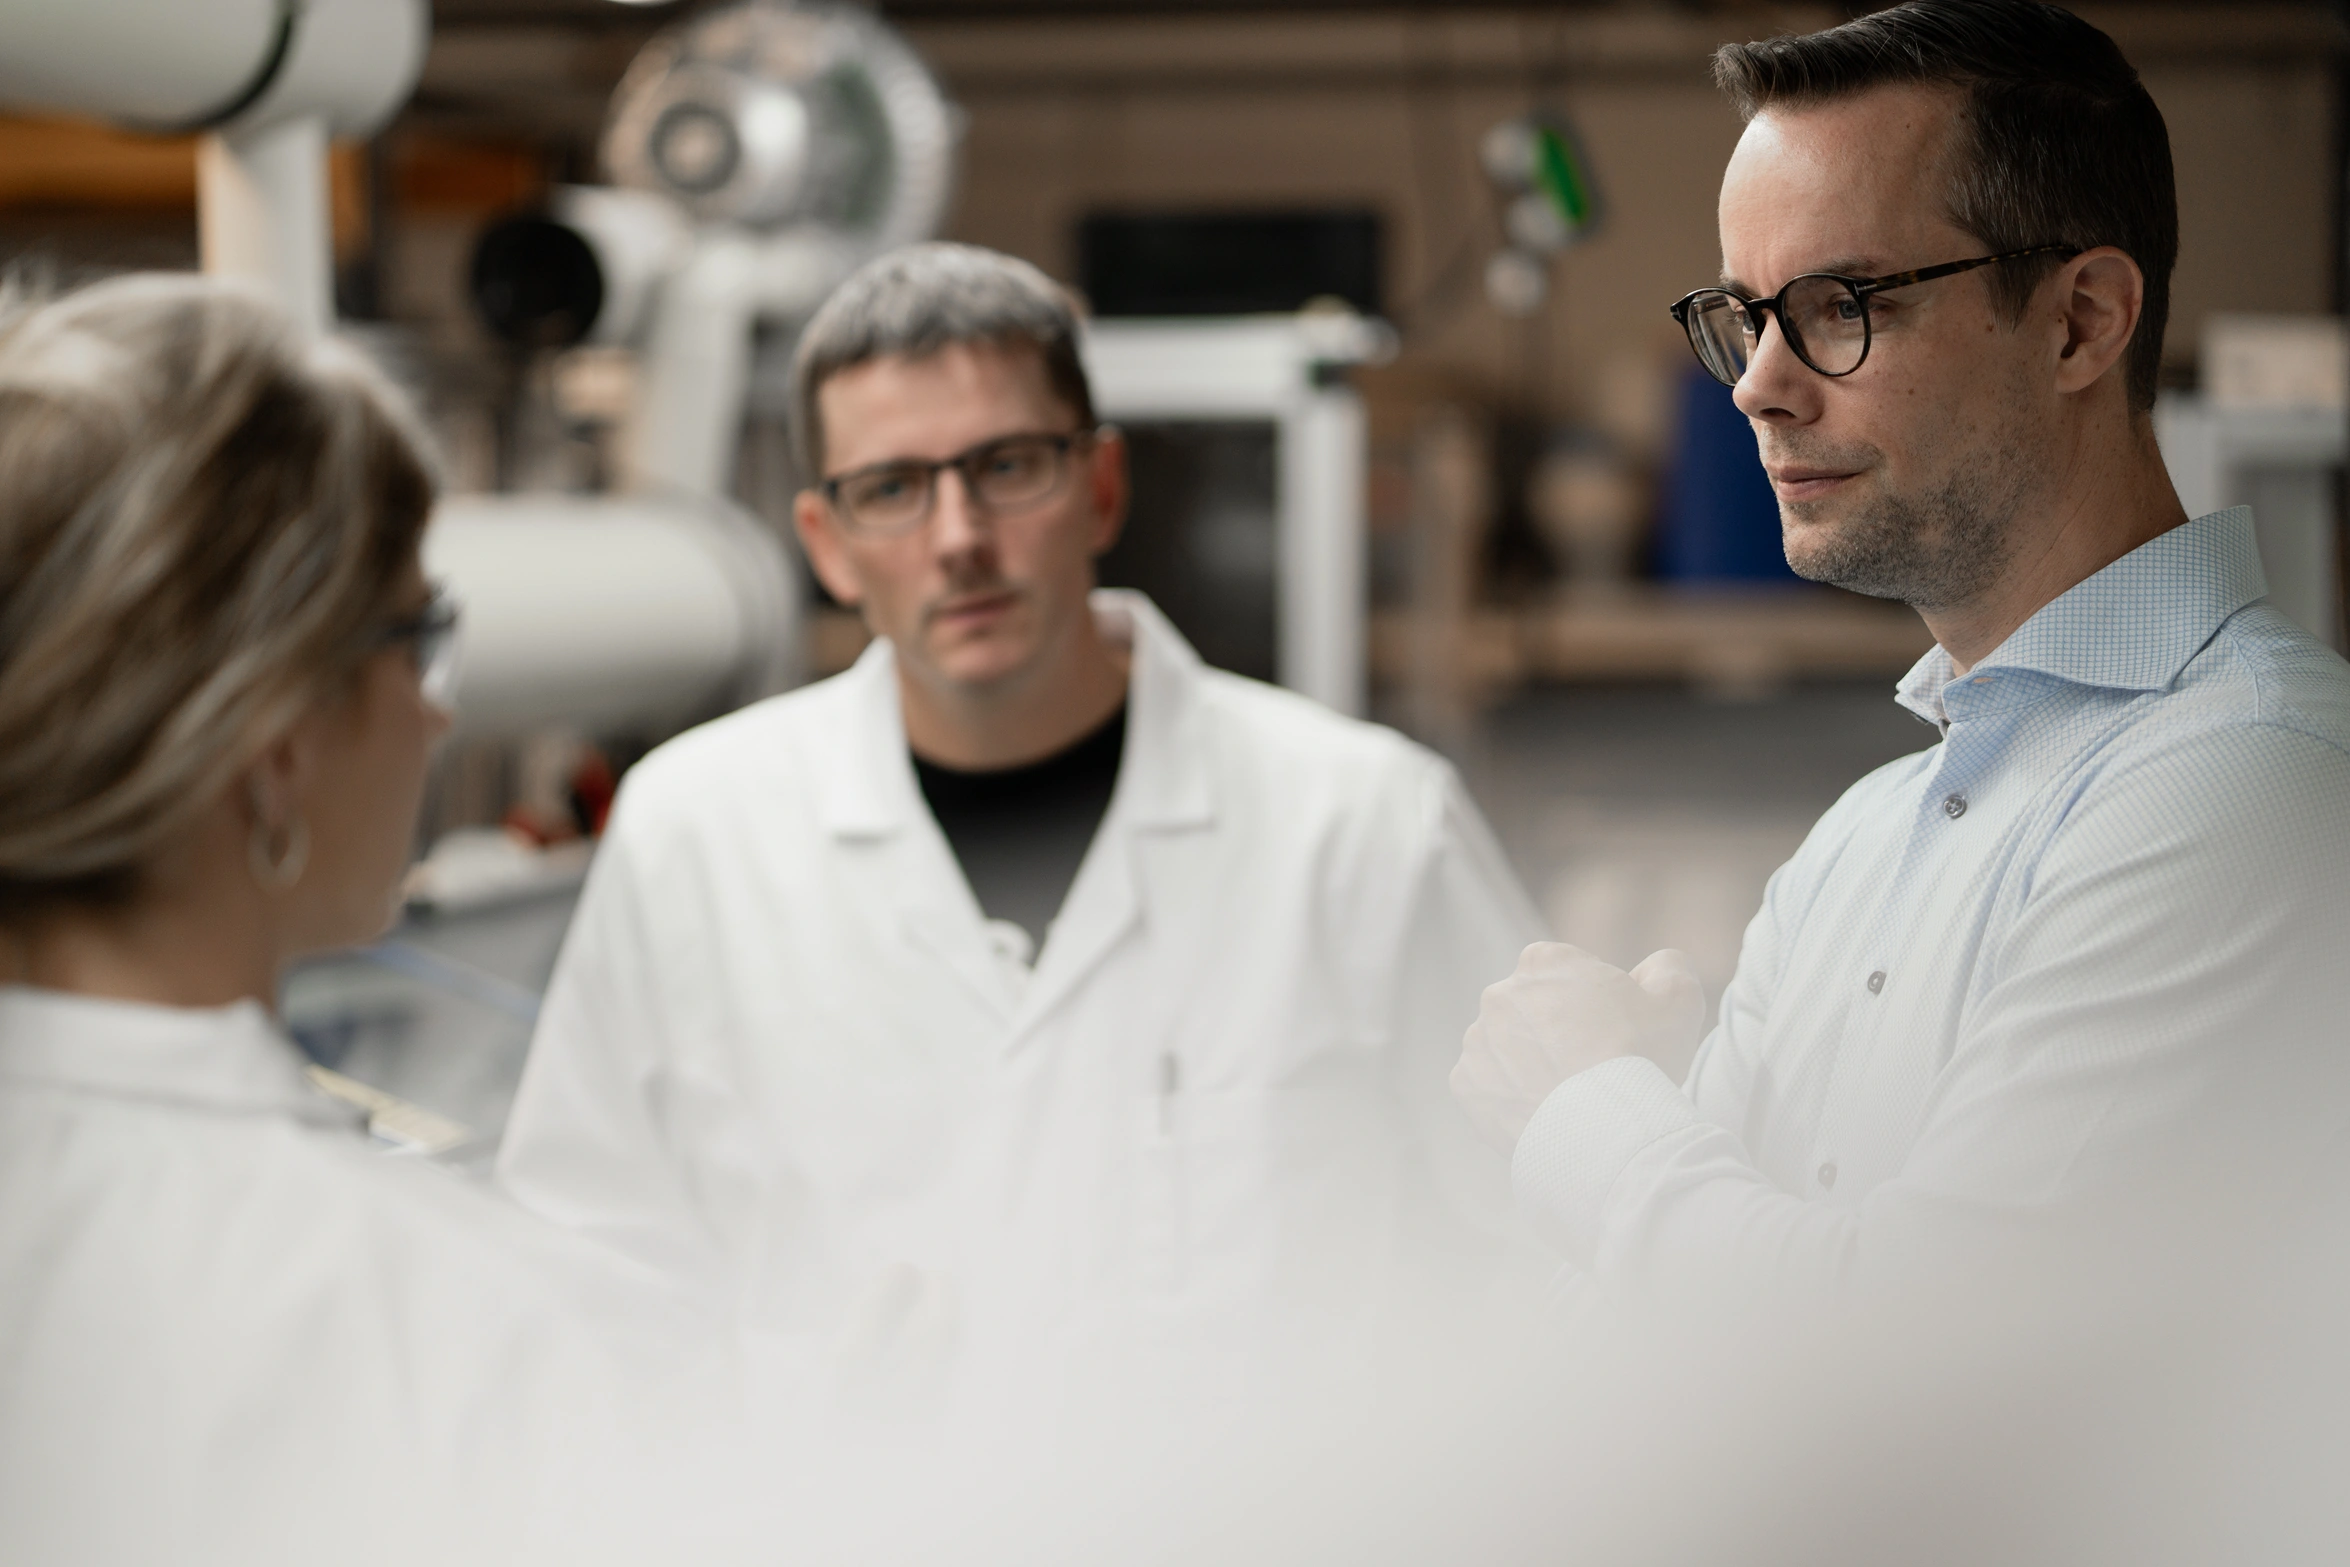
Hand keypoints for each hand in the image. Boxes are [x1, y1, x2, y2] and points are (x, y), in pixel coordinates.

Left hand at [1450, 943, 1705, 1154]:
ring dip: (1530, 1064)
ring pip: (1508, 1049)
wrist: (1603, 1133)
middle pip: (1533, 1010)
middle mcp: (1500, 994)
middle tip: (1592, 1069)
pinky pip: (1488, 1087)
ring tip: (1570, 1097)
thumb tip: (1656, 966)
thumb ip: (1667, 968)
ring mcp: (1478, 1040)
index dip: (1594, 1003)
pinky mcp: (1465, 1084)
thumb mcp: (1678, 999)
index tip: (1613, 1033)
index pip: (1567, 974)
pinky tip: (1544, 1114)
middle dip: (1556, 1032)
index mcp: (1545, 961)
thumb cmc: (1642, 1062)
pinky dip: (1511, 1098)